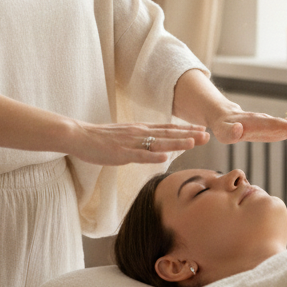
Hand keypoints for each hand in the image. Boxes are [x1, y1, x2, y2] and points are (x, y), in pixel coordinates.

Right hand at [67, 121, 209, 165]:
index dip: (185, 129)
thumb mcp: (124, 136)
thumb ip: (140, 139)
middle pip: (167, 134)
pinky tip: (164, 158)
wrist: (79, 135)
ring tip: (192, 142)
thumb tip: (154, 146)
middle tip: (207, 135)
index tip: (202, 129)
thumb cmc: (100, 138)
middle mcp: (138, 132)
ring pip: (157, 143)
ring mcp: (130, 142)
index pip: (167, 128)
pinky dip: (151, 156)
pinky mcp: (120, 153)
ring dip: (175, 142)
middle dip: (188, 134)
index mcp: (140, 129)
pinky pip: (138, 155)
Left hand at [209, 109, 286, 144]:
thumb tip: (239, 129)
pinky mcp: (275, 128)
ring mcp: (272, 124)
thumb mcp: (222, 132)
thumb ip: (230, 132)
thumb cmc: (223, 127)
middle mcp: (266, 120)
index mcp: (254, 122)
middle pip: (285, 124)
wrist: (226, 117)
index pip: (270, 124)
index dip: (283, 127)